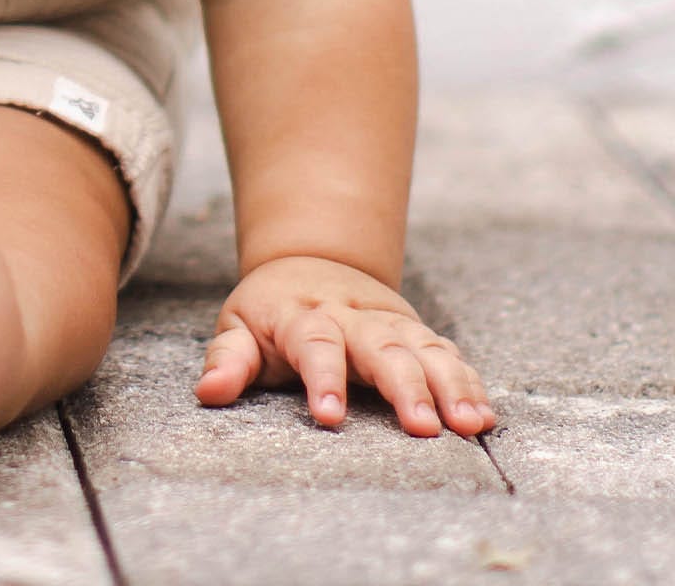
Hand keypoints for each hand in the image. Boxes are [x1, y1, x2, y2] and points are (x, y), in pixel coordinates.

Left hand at [195, 255, 494, 437]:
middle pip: (382, 348)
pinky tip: (483, 416)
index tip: (328, 417)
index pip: (314, 345)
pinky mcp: (417, 334)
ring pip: (424, 350)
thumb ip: (228, 360)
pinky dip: (468, 382)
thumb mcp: (240, 328)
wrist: (312, 262)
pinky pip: (448, 355)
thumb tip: (207, 392)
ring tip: (467, 425)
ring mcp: (390, 324)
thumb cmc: (272, 313)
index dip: (322, 379)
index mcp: (304, 317)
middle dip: (404, 387)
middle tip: (423, 428)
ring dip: (448, 385)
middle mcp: (353, 319)